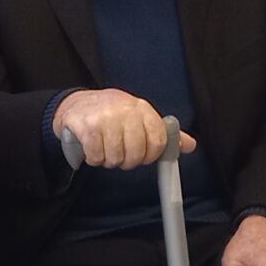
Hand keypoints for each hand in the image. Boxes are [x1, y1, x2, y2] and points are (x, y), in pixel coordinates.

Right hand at [54, 90, 194, 170]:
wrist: (76, 105)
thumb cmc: (111, 115)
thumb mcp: (139, 118)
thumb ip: (164, 133)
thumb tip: (190, 145)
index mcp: (142, 108)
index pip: (158, 140)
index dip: (151, 155)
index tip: (142, 156)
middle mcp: (125, 110)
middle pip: (137, 153)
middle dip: (128, 160)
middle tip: (120, 154)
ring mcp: (104, 117)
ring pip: (116, 158)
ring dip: (109, 160)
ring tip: (105, 149)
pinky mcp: (86, 126)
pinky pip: (97, 156)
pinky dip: (94, 159)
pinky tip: (93, 149)